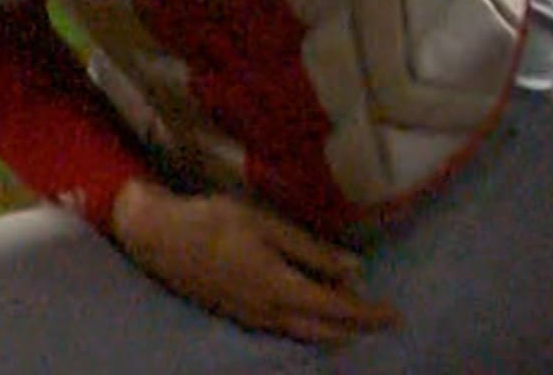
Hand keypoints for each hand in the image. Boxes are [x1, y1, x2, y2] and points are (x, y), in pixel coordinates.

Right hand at [106, 179, 399, 344]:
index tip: (394, 314)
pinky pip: (283, 328)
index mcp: (280, 287)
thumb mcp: (266, 225)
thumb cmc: (213, 220)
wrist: (157, 237)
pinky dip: (308, 326)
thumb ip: (310, 250)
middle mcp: (269, 311)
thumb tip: (356, 270)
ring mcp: (250, 317)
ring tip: (354, 321)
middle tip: (382, 321)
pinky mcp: (237, 314)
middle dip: (356, 328)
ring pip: (303, 333)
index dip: (367, 313)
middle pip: (323, 330)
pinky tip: (311, 315)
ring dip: (332, 330)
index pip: (336, 308)